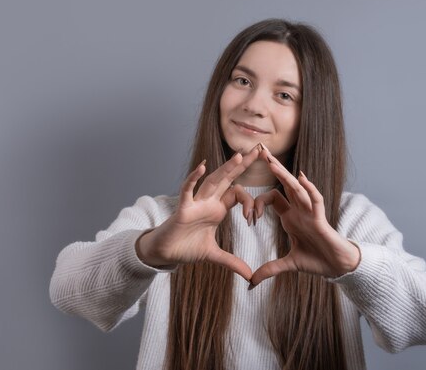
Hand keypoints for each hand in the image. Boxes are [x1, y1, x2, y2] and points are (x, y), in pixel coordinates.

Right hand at [136, 147, 260, 280]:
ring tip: (240, 156)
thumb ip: (232, 262)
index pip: (237, 194)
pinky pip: (188, 190)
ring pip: (213, 181)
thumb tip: (249, 276)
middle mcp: (208, 202)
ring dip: (226, 169)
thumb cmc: (186, 247)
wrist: (165, 253)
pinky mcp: (182, 209)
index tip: (255, 218)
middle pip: (228, 179)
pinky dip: (194, 179)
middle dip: (244, 165)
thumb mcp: (214, 256)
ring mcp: (195, 203)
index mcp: (217, 209)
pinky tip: (203, 167)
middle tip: (260, 149)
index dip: (250, 203)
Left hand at [250, 147, 360, 286]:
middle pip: (284, 185)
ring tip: (272, 162)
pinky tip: (302, 178)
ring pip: (297, 189)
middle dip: (273, 168)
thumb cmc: (316, 261)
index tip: (248, 217)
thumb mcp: (288, 264)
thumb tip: (251, 282)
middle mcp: (299, 211)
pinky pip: (315, 201)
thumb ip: (270, 269)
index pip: (272, 199)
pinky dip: (309, 189)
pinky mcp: (321, 219)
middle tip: (259, 151)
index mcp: (290, 217)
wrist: (337, 267)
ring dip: (285, 176)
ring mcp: (310, 213)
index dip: (258, 203)